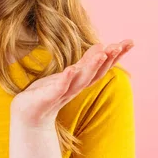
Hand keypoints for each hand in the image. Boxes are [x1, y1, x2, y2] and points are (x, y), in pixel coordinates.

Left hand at [10, 40, 133, 128]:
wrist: (28, 115)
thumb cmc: (48, 91)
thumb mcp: (69, 73)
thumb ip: (85, 62)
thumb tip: (102, 45)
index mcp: (80, 80)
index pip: (102, 67)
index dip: (116, 55)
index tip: (129, 42)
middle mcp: (75, 87)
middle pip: (96, 73)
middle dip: (109, 59)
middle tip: (121, 45)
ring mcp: (62, 93)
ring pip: (81, 80)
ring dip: (92, 67)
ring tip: (102, 53)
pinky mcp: (47, 98)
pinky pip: (59, 88)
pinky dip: (66, 80)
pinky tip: (70, 70)